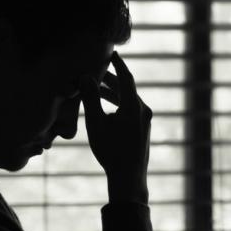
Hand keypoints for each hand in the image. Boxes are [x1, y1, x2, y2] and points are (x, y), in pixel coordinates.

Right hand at [78, 52, 151, 203]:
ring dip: (114, 94)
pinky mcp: (143, 130)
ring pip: (129, 100)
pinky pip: (131, 110)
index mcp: (134, 105)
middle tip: (97, 72)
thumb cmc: (111, 150)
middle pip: (127, 89)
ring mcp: (145, 121)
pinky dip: (119, 105)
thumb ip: (90, 99)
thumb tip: (85, 78)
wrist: (128, 177)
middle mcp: (143, 110)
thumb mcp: (96, 123)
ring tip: (98, 90)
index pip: (126, 77)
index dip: (118, 64)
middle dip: (111, 80)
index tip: (112, 53)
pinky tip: (107, 109)